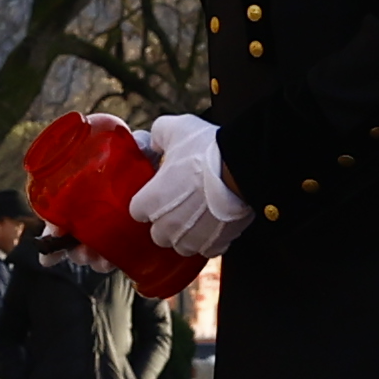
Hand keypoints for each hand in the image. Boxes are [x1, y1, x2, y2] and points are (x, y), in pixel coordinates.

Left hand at [134, 113, 242, 256]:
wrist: (242, 168)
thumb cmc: (205, 149)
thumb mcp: (174, 129)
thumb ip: (157, 136)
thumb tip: (154, 142)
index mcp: (150, 202)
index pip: (136, 211)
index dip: (147, 201)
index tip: (158, 191)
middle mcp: (166, 226)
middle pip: (157, 234)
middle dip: (165, 222)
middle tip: (179, 205)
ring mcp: (191, 239)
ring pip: (181, 245)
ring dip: (186, 234)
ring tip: (198, 217)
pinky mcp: (215, 245)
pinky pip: (207, 249)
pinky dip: (210, 240)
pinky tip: (216, 224)